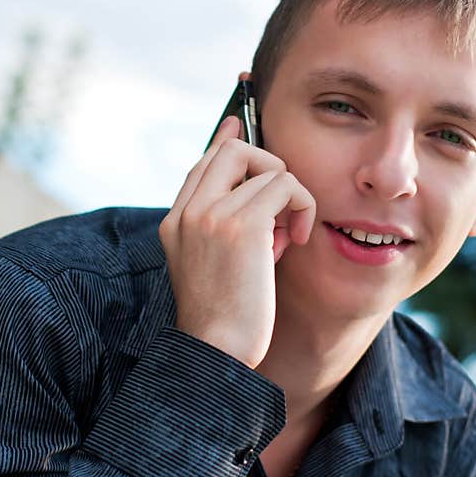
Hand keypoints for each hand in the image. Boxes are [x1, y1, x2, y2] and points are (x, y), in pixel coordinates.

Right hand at [158, 113, 315, 368]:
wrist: (216, 351)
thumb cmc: (224, 318)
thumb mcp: (214, 266)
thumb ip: (227, 227)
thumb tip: (264, 192)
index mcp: (175, 222)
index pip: (203, 164)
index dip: (227, 143)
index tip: (239, 125)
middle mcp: (188, 212)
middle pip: (232, 150)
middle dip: (267, 165)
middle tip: (280, 204)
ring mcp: (211, 214)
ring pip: (267, 167)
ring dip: (289, 199)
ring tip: (283, 239)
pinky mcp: (241, 224)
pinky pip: (285, 185)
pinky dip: (300, 206)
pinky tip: (294, 239)